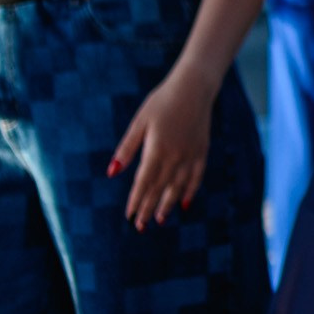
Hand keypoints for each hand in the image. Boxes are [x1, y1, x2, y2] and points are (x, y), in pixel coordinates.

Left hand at [110, 69, 217, 227]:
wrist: (194, 87)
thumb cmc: (162, 102)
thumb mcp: (140, 122)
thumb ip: (127, 149)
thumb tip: (112, 172)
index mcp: (157, 149)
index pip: (143, 182)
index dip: (136, 200)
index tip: (129, 215)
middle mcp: (175, 156)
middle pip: (159, 188)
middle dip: (148, 208)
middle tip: (140, 226)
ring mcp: (191, 155)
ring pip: (178, 186)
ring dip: (168, 204)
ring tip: (160, 220)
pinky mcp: (202, 151)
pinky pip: (197, 176)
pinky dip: (191, 191)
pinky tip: (185, 203)